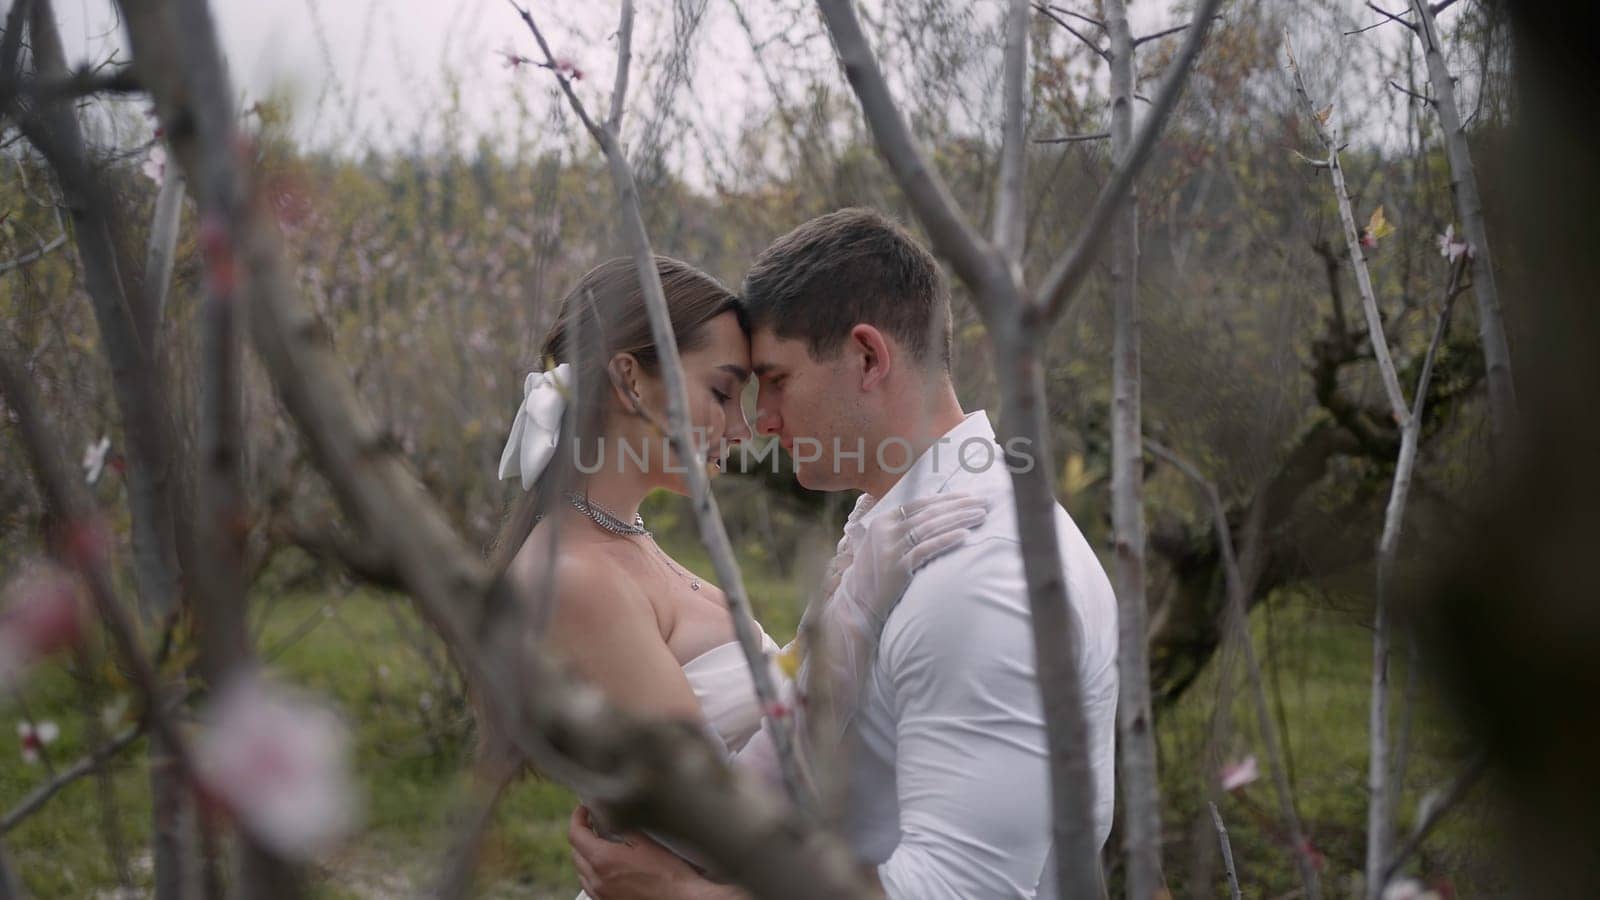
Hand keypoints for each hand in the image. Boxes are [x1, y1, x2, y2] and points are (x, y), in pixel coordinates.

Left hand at [569, 805, 703, 898]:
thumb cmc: (669, 874)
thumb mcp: (646, 843)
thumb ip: (623, 830)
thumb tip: (611, 822)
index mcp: (603, 860)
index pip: (576, 835)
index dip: (578, 818)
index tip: (583, 810)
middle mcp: (597, 880)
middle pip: (575, 854)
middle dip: (581, 836)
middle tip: (592, 824)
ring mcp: (601, 895)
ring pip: (581, 872)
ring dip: (585, 856)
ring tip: (598, 845)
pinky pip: (591, 887)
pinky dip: (593, 874)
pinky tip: (606, 869)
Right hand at [834, 491, 987, 628]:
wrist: (859, 604)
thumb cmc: (875, 573)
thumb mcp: (881, 543)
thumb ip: (899, 527)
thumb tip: (930, 512)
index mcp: (882, 520)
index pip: (920, 503)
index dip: (946, 498)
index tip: (968, 496)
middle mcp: (885, 531)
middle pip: (929, 513)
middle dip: (958, 506)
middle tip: (983, 502)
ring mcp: (891, 549)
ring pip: (931, 528)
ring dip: (958, 519)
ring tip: (979, 515)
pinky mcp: (898, 568)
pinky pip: (927, 549)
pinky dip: (947, 540)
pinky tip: (965, 535)